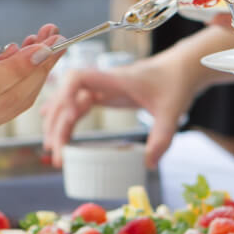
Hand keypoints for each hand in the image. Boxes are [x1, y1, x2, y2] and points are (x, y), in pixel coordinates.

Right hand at [0, 25, 61, 141]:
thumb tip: (18, 54)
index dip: (22, 65)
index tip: (46, 43)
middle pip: (10, 101)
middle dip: (39, 69)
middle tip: (56, 39)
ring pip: (13, 108)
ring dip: (35, 77)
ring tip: (47, 45)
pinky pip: (5, 110)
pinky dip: (22, 87)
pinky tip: (29, 63)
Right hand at [41, 54, 194, 167]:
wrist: (181, 69)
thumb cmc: (175, 84)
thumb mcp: (171, 113)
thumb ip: (162, 138)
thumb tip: (148, 164)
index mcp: (114, 80)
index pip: (78, 77)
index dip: (65, 95)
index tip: (68, 117)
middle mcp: (102, 82)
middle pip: (67, 97)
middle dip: (57, 123)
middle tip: (56, 153)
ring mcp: (102, 88)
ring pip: (69, 103)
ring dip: (58, 124)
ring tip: (53, 150)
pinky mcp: (105, 95)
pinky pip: (79, 106)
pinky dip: (67, 120)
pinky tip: (58, 134)